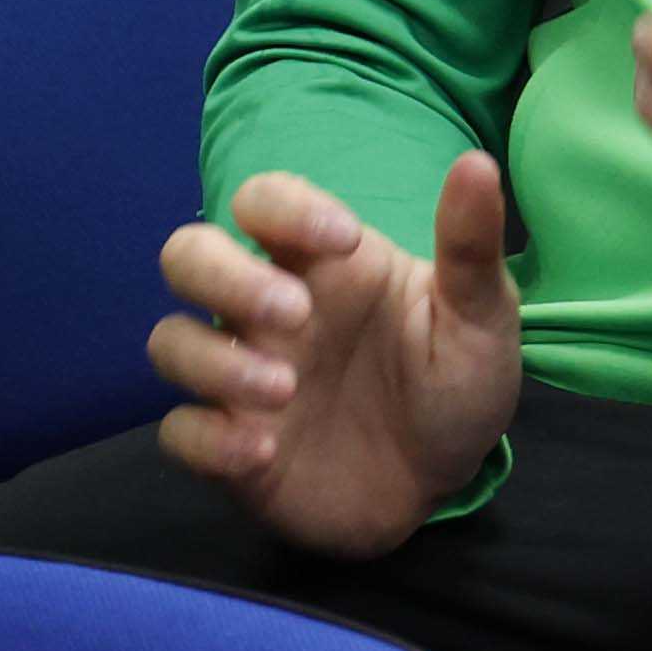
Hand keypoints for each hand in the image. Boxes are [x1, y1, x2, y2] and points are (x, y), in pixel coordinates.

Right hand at [150, 156, 521, 557]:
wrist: (446, 486)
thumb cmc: (457, 383)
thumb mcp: (481, 316)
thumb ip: (471, 245)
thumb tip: (476, 164)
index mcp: (326, 264)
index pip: (265, 200)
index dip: (284, 206)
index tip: (343, 240)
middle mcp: (270, 312)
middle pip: (189, 256)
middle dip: (222, 274)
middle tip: (294, 313)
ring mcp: (242, 378)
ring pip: (170, 341)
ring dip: (214, 363)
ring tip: (285, 391)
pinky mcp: (228, 448)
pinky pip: (179, 431)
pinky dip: (209, 440)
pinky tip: (264, 454)